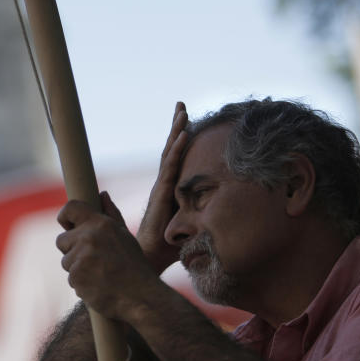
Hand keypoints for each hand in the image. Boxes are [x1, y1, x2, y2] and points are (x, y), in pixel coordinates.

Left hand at [56, 192, 160, 320]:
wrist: (141, 296)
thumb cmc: (135, 265)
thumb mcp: (125, 235)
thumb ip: (111, 214)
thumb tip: (102, 194)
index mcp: (100, 223)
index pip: (71, 208)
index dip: (64, 216)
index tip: (66, 225)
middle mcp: (88, 237)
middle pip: (62, 240)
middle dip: (72, 250)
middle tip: (93, 260)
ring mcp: (80, 257)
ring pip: (66, 261)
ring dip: (78, 268)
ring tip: (100, 274)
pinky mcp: (76, 276)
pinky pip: (71, 278)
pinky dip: (81, 283)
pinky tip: (98, 285)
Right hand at [137, 101, 187, 272]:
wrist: (153, 255)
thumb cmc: (168, 243)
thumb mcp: (187, 224)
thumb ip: (193, 213)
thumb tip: (207, 209)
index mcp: (169, 187)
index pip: (175, 158)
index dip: (180, 139)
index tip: (187, 120)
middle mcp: (164, 182)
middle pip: (171, 148)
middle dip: (177, 126)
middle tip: (182, 105)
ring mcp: (162, 184)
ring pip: (170, 152)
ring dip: (177, 131)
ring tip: (183, 111)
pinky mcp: (162, 190)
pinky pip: (171, 165)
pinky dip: (177, 148)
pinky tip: (184, 134)